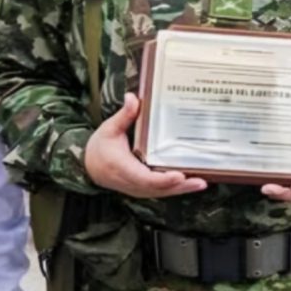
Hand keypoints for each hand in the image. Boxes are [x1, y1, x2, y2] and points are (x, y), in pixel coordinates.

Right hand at [83, 93, 207, 198]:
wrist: (89, 166)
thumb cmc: (100, 148)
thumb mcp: (109, 129)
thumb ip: (124, 115)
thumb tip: (132, 98)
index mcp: (121, 168)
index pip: (144, 178)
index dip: (162, 179)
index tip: (178, 175)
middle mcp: (131, 182)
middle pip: (158, 188)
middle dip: (180, 186)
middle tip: (200, 182)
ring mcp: (137, 188)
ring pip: (162, 192)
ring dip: (182, 189)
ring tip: (201, 183)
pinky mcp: (142, 189)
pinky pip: (161, 191)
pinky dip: (176, 189)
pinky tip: (192, 183)